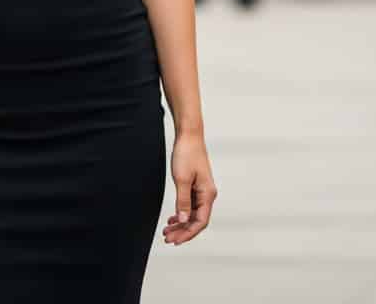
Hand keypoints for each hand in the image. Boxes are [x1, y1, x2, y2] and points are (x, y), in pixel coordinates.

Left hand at [162, 129, 216, 245]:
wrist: (189, 135)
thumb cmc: (187, 153)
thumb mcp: (182, 179)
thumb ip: (182, 201)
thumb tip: (183, 220)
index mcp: (208, 194)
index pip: (200, 222)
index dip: (188, 233)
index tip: (175, 240)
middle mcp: (207, 194)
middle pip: (196, 220)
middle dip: (182, 231)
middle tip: (167, 238)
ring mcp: (202, 190)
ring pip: (192, 214)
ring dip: (180, 223)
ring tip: (167, 230)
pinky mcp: (196, 185)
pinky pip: (190, 205)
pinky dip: (181, 213)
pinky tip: (172, 218)